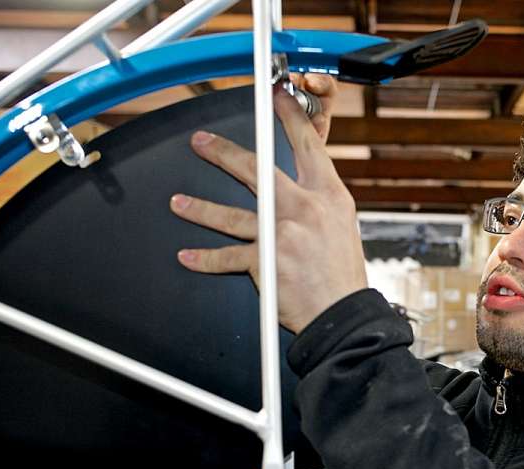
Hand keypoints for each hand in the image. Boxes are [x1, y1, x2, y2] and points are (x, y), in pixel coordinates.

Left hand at [171, 84, 366, 333]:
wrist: (343, 315)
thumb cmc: (344, 277)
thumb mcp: (343, 228)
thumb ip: (318, 205)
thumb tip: (295, 193)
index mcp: (329, 196)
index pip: (307, 146)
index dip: (290, 118)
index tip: (276, 98)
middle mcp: (303, 208)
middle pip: (257, 170)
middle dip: (224, 154)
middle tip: (202, 143)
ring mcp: (280, 233)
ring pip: (230, 214)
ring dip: (199, 208)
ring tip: (179, 202)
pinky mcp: (263, 261)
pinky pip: (226, 257)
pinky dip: (204, 259)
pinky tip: (187, 256)